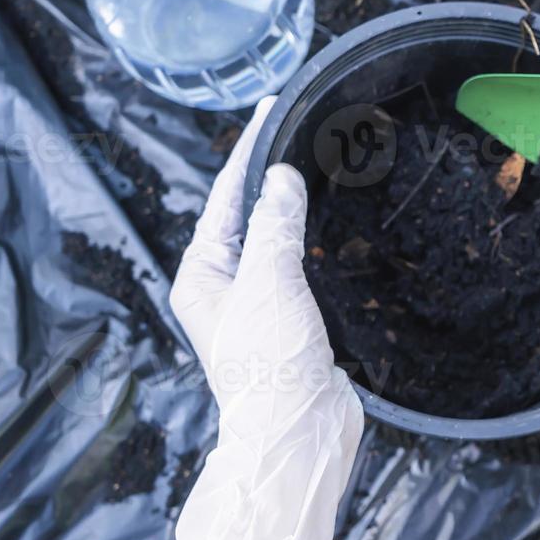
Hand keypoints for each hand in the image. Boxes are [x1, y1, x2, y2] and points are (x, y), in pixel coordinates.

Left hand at [158, 96, 362, 539]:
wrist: (298, 430)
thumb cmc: (271, 361)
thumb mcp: (270, 282)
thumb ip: (276, 225)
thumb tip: (281, 177)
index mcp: (203, 272)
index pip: (226, 196)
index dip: (250, 151)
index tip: (272, 109)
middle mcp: (225, 284)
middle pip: (248, 214)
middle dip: (271, 173)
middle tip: (301, 128)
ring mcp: (259, 302)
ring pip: (276, 239)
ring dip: (296, 206)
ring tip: (321, 164)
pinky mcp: (292, 319)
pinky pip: (300, 265)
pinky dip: (315, 239)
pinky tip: (335, 225)